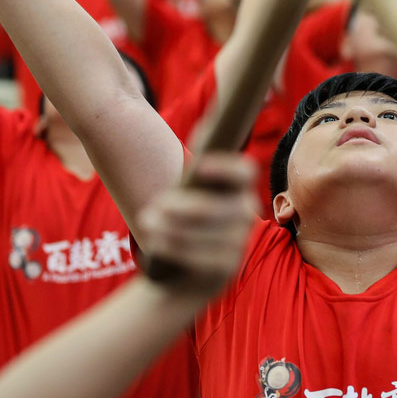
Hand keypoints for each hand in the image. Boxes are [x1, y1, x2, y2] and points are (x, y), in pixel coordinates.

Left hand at [137, 152, 258, 296]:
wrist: (185, 271)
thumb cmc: (184, 222)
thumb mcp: (188, 194)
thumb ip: (196, 167)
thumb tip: (204, 126)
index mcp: (239, 189)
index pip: (245, 172)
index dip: (225, 167)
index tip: (198, 166)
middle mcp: (246, 214)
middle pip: (213, 206)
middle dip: (178, 207)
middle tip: (155, 207)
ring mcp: (240, 242)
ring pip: (202, 232)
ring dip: (169, 228)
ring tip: (149, 223)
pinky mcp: (229, 266)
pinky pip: (199, 256)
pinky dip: (173, 248)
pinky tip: (156, 244)